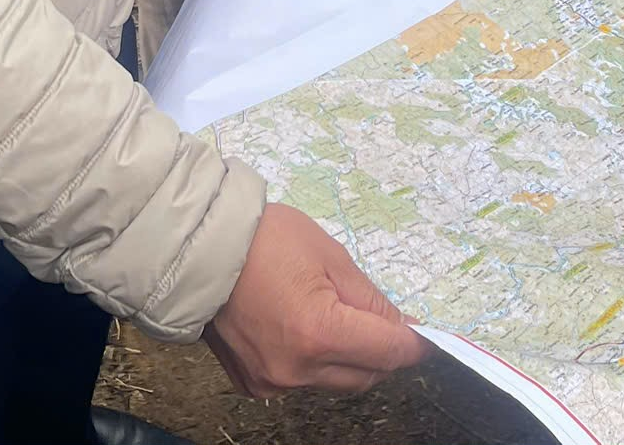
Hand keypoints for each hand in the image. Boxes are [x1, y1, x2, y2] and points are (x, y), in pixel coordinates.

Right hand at [204, 201, 430, 397]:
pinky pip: (301, 382)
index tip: (424, 335)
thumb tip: (401, 327)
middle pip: (366, 376)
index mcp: (320, 334)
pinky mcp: (254, 384)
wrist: (199, 249)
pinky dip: (312, 363)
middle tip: (377, 320)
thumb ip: (370, 300)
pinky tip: (299, 328)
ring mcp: (273, 382)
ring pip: (334, 381)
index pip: (388, 353)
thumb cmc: (265, 240)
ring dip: (346, 358)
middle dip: (380, 351)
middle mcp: (298, 369)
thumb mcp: (330, 256)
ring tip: (330, 315)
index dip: (412, 343)